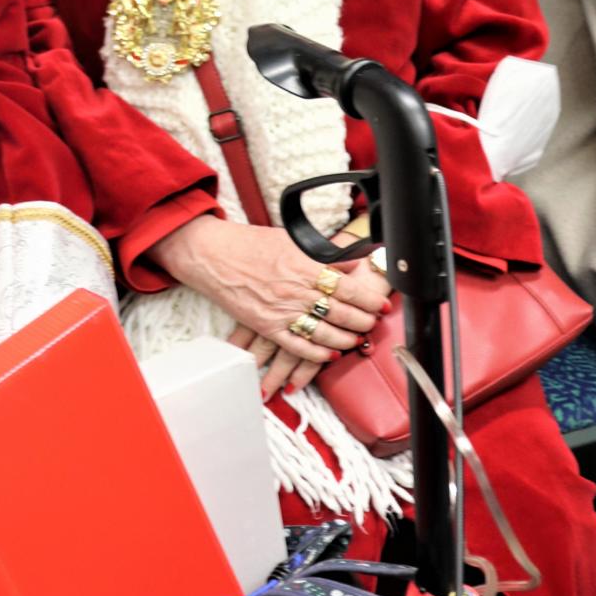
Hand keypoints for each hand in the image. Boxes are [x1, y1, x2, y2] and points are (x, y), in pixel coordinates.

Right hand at [151, 214, 390, 398]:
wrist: (213, 255)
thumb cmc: (250, 244)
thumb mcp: (292, 240)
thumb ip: (324, 253)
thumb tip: (353, 260)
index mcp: (305, 266)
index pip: (348, 288)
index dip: (370, 299)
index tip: (382, 304)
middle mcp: (296, 291)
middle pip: (341, 313)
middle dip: (363, 321)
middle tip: (373, 323)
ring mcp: (281, 310)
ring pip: (323, 333)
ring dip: (345, 339)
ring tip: (357, 339)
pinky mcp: (266, 325)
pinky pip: (296, 345)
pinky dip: (316, 354)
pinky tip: (329, 355)